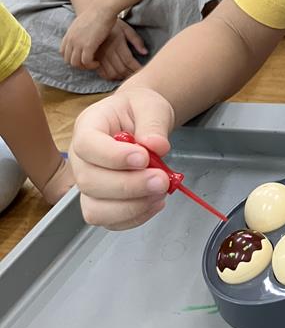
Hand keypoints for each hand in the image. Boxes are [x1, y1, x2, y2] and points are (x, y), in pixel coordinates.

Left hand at [61, 0, 117, 70]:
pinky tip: (98, 62)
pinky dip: (91, 65)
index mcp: (69, 34)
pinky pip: (86, 62)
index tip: (82, 57)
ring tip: (94, 63)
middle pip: (68, 60)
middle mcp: (71, 40)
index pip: (63, 52)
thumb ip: (79, 31)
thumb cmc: (97, 13)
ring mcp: (78, 43)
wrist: (102, 8)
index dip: (72, 57)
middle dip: (78, 64)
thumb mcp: (82, 22)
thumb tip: (83, 35)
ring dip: (85, 66)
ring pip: (75, 63)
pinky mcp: (88, 46)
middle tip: (89, 63)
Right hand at [71, 87, 174, 229]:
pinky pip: (110, 221)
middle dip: (129, 186)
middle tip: (162, 180)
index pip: (87, 145)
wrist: (141, 121)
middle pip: (89, 182)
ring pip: (95, 209)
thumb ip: (153, 123)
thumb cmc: (139, 110)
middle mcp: (80, 159)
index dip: (113, 156)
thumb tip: (157, 145)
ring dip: (131, 207)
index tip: (144, 158)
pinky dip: (135, 217)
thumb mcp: (150, 106)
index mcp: (87, 127)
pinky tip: (155, 201)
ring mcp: (88, 184)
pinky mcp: (101, 203)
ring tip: (160, 192)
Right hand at [94, 20, 148, 81]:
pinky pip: (102, 73)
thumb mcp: (127, 29)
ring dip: (121, 78)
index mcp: (117, 43)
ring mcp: (99, 56)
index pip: (129, 61)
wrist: (94, 20)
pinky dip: (111, 77)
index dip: (137, 68)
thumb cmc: (113, 25)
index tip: (143, 71)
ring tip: (128, 76)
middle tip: (137, 75)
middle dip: (131, 74)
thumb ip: (136, 40)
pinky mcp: (93, 59)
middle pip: (121, 69)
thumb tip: (145, 53)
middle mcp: (107, 51)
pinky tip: (117, 76)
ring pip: (112, 74)